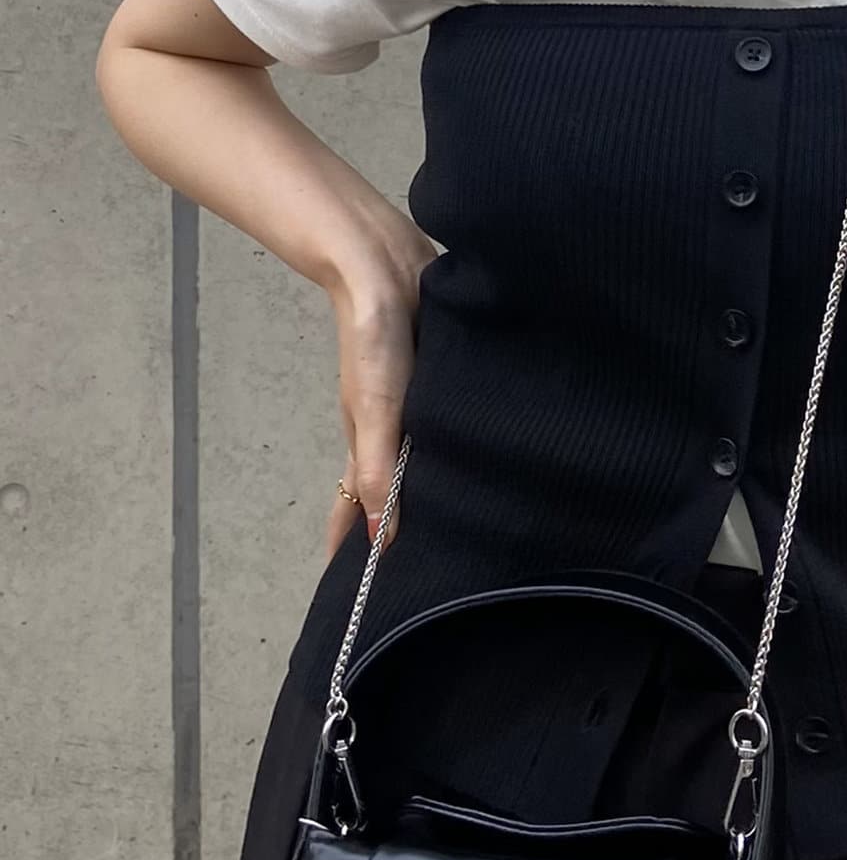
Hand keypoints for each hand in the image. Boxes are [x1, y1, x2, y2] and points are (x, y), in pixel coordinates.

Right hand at [322, 226, 434, 562]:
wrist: (385, 265)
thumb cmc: (373, 336)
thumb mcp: (378, 410)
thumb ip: (379, 469)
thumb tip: (382, 538)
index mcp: (369, 443)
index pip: (358, 508)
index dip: (358, 547)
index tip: (364, 594)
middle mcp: (390, 430)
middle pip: (389, 491)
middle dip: (397, 529)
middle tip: (424, 571)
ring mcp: (413, 405)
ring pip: (418, 461)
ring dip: (428, 491)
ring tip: (455, 529)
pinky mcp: (437, 380)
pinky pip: (443, 427)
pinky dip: (450, 451)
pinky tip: (474, 459)